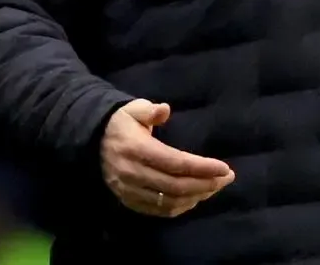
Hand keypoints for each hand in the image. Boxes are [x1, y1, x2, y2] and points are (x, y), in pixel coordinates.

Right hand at [101, 99, 233, 217]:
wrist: (92, 141)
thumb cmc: (121, 123)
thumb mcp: (133, 109)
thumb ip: (149, 110)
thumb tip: (164, 110)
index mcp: (136, 149)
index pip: (175, 163)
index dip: (201, 167)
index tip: (224, 168)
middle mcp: (132, 173)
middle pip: (175, 186)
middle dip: (205, 184)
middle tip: (227, 178)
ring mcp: (129, 190)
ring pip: (168, 202)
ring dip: (196, 197)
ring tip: (215, 187)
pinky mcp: (128, 200)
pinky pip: (157, 210)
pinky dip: (180, 207)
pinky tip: (196, 198)